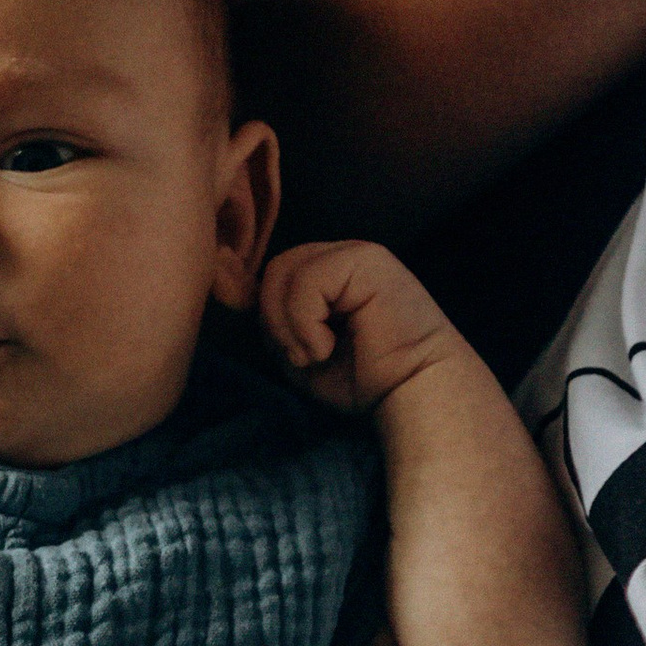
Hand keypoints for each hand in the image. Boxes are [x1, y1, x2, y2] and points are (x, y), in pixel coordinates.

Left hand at [259, 239, 456, 415]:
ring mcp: (355, 253)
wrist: (414, 392)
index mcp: (329, 272)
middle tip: (301, 358)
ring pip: (282, 271)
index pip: (274, 274)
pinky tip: (328, 348)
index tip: (279, 348)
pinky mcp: (365, 260)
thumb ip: (272, 320)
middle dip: (274, 320)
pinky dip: (305, 325)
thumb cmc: (363, 379)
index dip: (261, 307)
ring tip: (316, 355)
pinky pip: (306, 283)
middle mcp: (342, 255)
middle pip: (274, 269)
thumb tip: (231, 284)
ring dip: (288, 326)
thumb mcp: (299, 351)